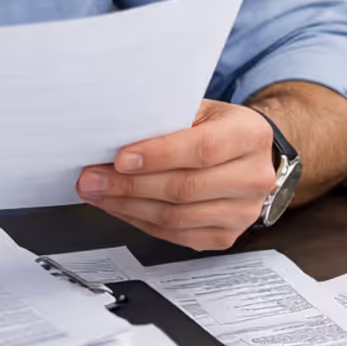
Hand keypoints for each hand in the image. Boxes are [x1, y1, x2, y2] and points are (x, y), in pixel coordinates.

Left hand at [75, 99, 276, 250]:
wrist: (249, 154)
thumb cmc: (218, 127)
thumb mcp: (201, 109)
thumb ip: (168, 119)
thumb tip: (115, 135)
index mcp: (250, 135)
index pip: (203, 149)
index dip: (159, 156)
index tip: (120, 158)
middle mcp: (254, 177)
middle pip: (185, 188)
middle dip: (130, 185)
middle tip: (92, 178)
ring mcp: (243, 212)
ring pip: (177, 217)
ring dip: (129, 206)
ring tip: (98, 193)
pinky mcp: (226, 236)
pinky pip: (176, 236)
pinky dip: (141, 222)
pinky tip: (120, 207)